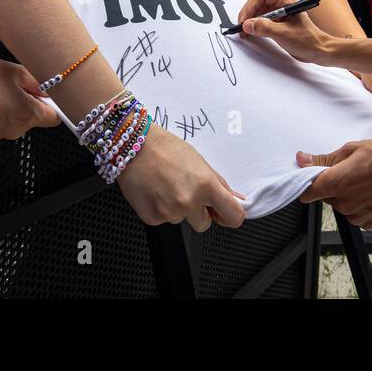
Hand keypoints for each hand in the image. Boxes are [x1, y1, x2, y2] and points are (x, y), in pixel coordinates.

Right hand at [0, 55, 60, 139]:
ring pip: (15, 120)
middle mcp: (13, 130)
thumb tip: (50, 90)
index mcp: (26, 116)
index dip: (53, 104)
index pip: (55, 118)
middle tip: (17, 84)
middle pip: (33, 119)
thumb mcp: (16, 71)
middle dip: (30, 102)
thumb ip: (39, 83)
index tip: (47, 93)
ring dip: (12, 106)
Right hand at [116, 127, 246, 230]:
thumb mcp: (200, 162)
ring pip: (182, 221)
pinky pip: (164, 220)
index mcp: (206, 186)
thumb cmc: (165, 148)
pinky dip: (161, 209)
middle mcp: (188, 202)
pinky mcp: (152, 218)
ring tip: (167, 186)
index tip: (225, 212)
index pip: (233, 217)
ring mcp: (169, 212)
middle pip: (205, 224)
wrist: (133, 145)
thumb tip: (238, 200)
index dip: (231, 216)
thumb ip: (220, 185)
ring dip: (178, 209)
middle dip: (199, 212)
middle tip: (186, 190)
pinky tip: (155, 192)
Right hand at [235, 0, 336, 63]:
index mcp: (286, 0)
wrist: (319, 51)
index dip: (250, 7)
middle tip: (241, 26)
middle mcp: (282, 4)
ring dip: (250, 21)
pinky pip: (262, 21)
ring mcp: (280, 14)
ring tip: (243, 32)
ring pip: (259, 12)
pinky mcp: (278, 23)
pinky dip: (255, 27)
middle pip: (258, 4)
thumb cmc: (307, 40)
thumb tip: (247, 24)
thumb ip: (264, 28)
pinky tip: (250, 33)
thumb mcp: (283, 34)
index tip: (244, 20)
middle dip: (248, 14)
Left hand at [297, 139, 371, 229]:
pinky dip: (359, 203)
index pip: (306, 192)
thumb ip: (325, 159)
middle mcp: (344, 203)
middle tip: (350, 169)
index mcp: (337, 183)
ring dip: (346, 194)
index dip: (306, 183)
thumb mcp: (353, 149)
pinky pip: (355, 213)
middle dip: (332, 184)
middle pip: (325, 196)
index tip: (310, 175)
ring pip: (340, 204)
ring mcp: (356, 215)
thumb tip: (302, 160)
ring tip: (365, 178)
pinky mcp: (368, 222)